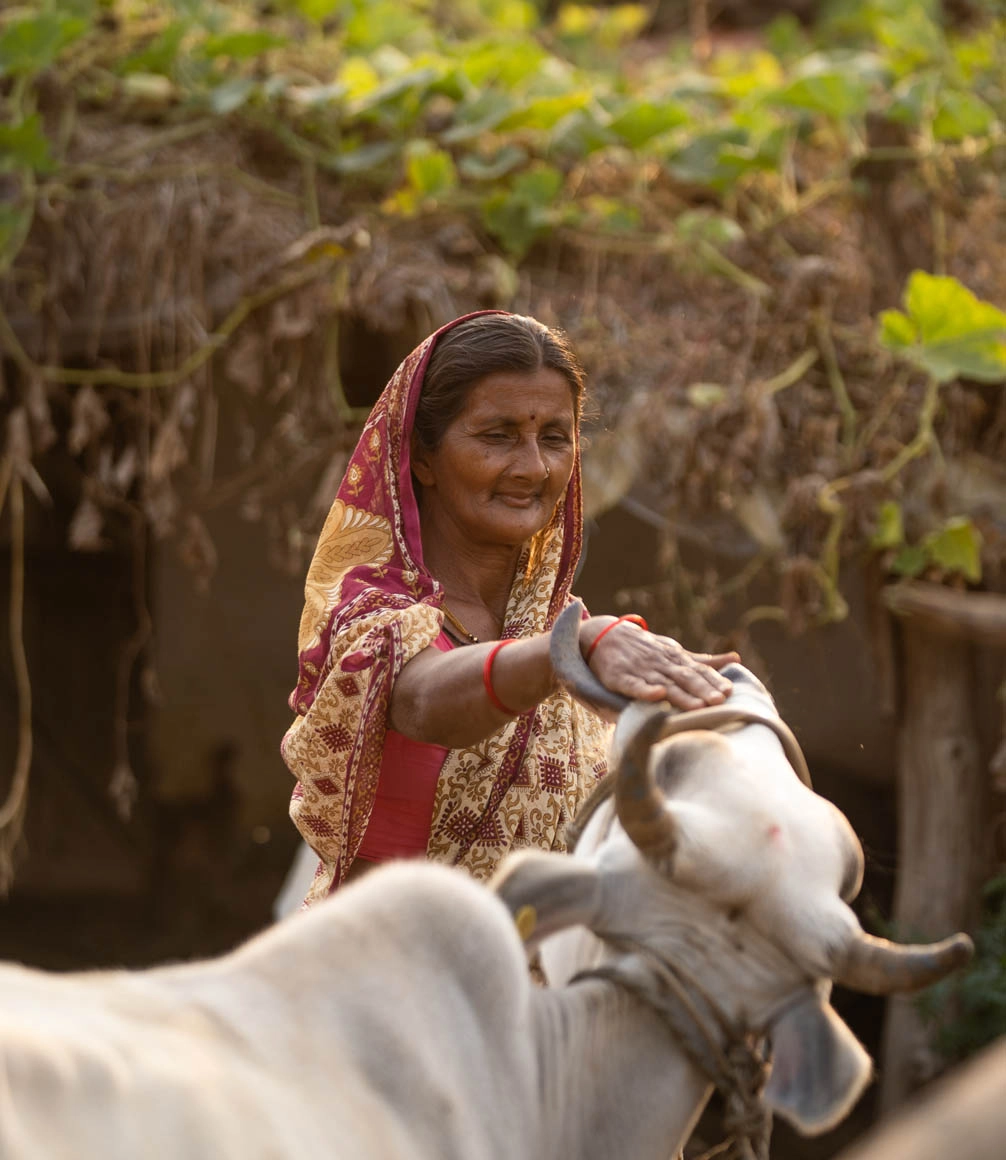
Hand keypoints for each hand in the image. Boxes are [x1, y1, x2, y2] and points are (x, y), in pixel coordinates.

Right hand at [585, 618, 738, 710]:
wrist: (605, 636)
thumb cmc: (645, 649)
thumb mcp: (675, 651)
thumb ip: (702, 660)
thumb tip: (735, 658)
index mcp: (676, 658)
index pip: (698, 669)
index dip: (713, 680)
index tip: (729, 692)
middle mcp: (661, 663)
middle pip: (685, 677)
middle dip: (703, 689)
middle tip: (719, 702)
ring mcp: (641, 670)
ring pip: (664, 683)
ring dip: (682, 695)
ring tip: (698, 706)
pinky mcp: (620, 678)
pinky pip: (634, 685)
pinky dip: (646, 690)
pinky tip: (657, 695)